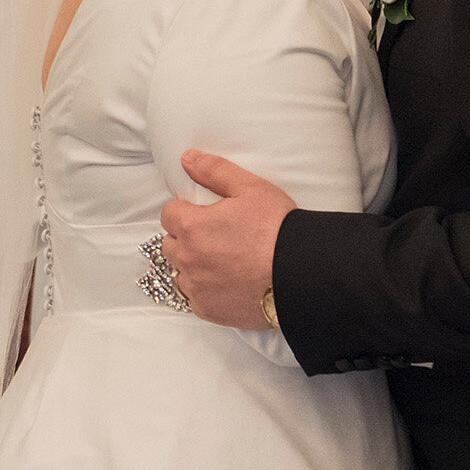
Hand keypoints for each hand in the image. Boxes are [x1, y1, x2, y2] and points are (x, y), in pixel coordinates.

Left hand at [159, 152, 297, 327]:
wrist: (301, 276)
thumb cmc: (277, 230)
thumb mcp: (251, 188)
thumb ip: (214, 170)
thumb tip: (187, 158)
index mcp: (192, 226)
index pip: (169, 213)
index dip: (187, 210)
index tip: (206, 214)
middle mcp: (187, 259)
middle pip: (169, 244)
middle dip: (186, 237)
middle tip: (216, 236)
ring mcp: (196, 288)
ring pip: (180, 272)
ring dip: (192, 264)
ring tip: (221, 260)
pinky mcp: (208, 311)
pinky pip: (194, 298)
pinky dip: (205, 290)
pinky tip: (227, 282)